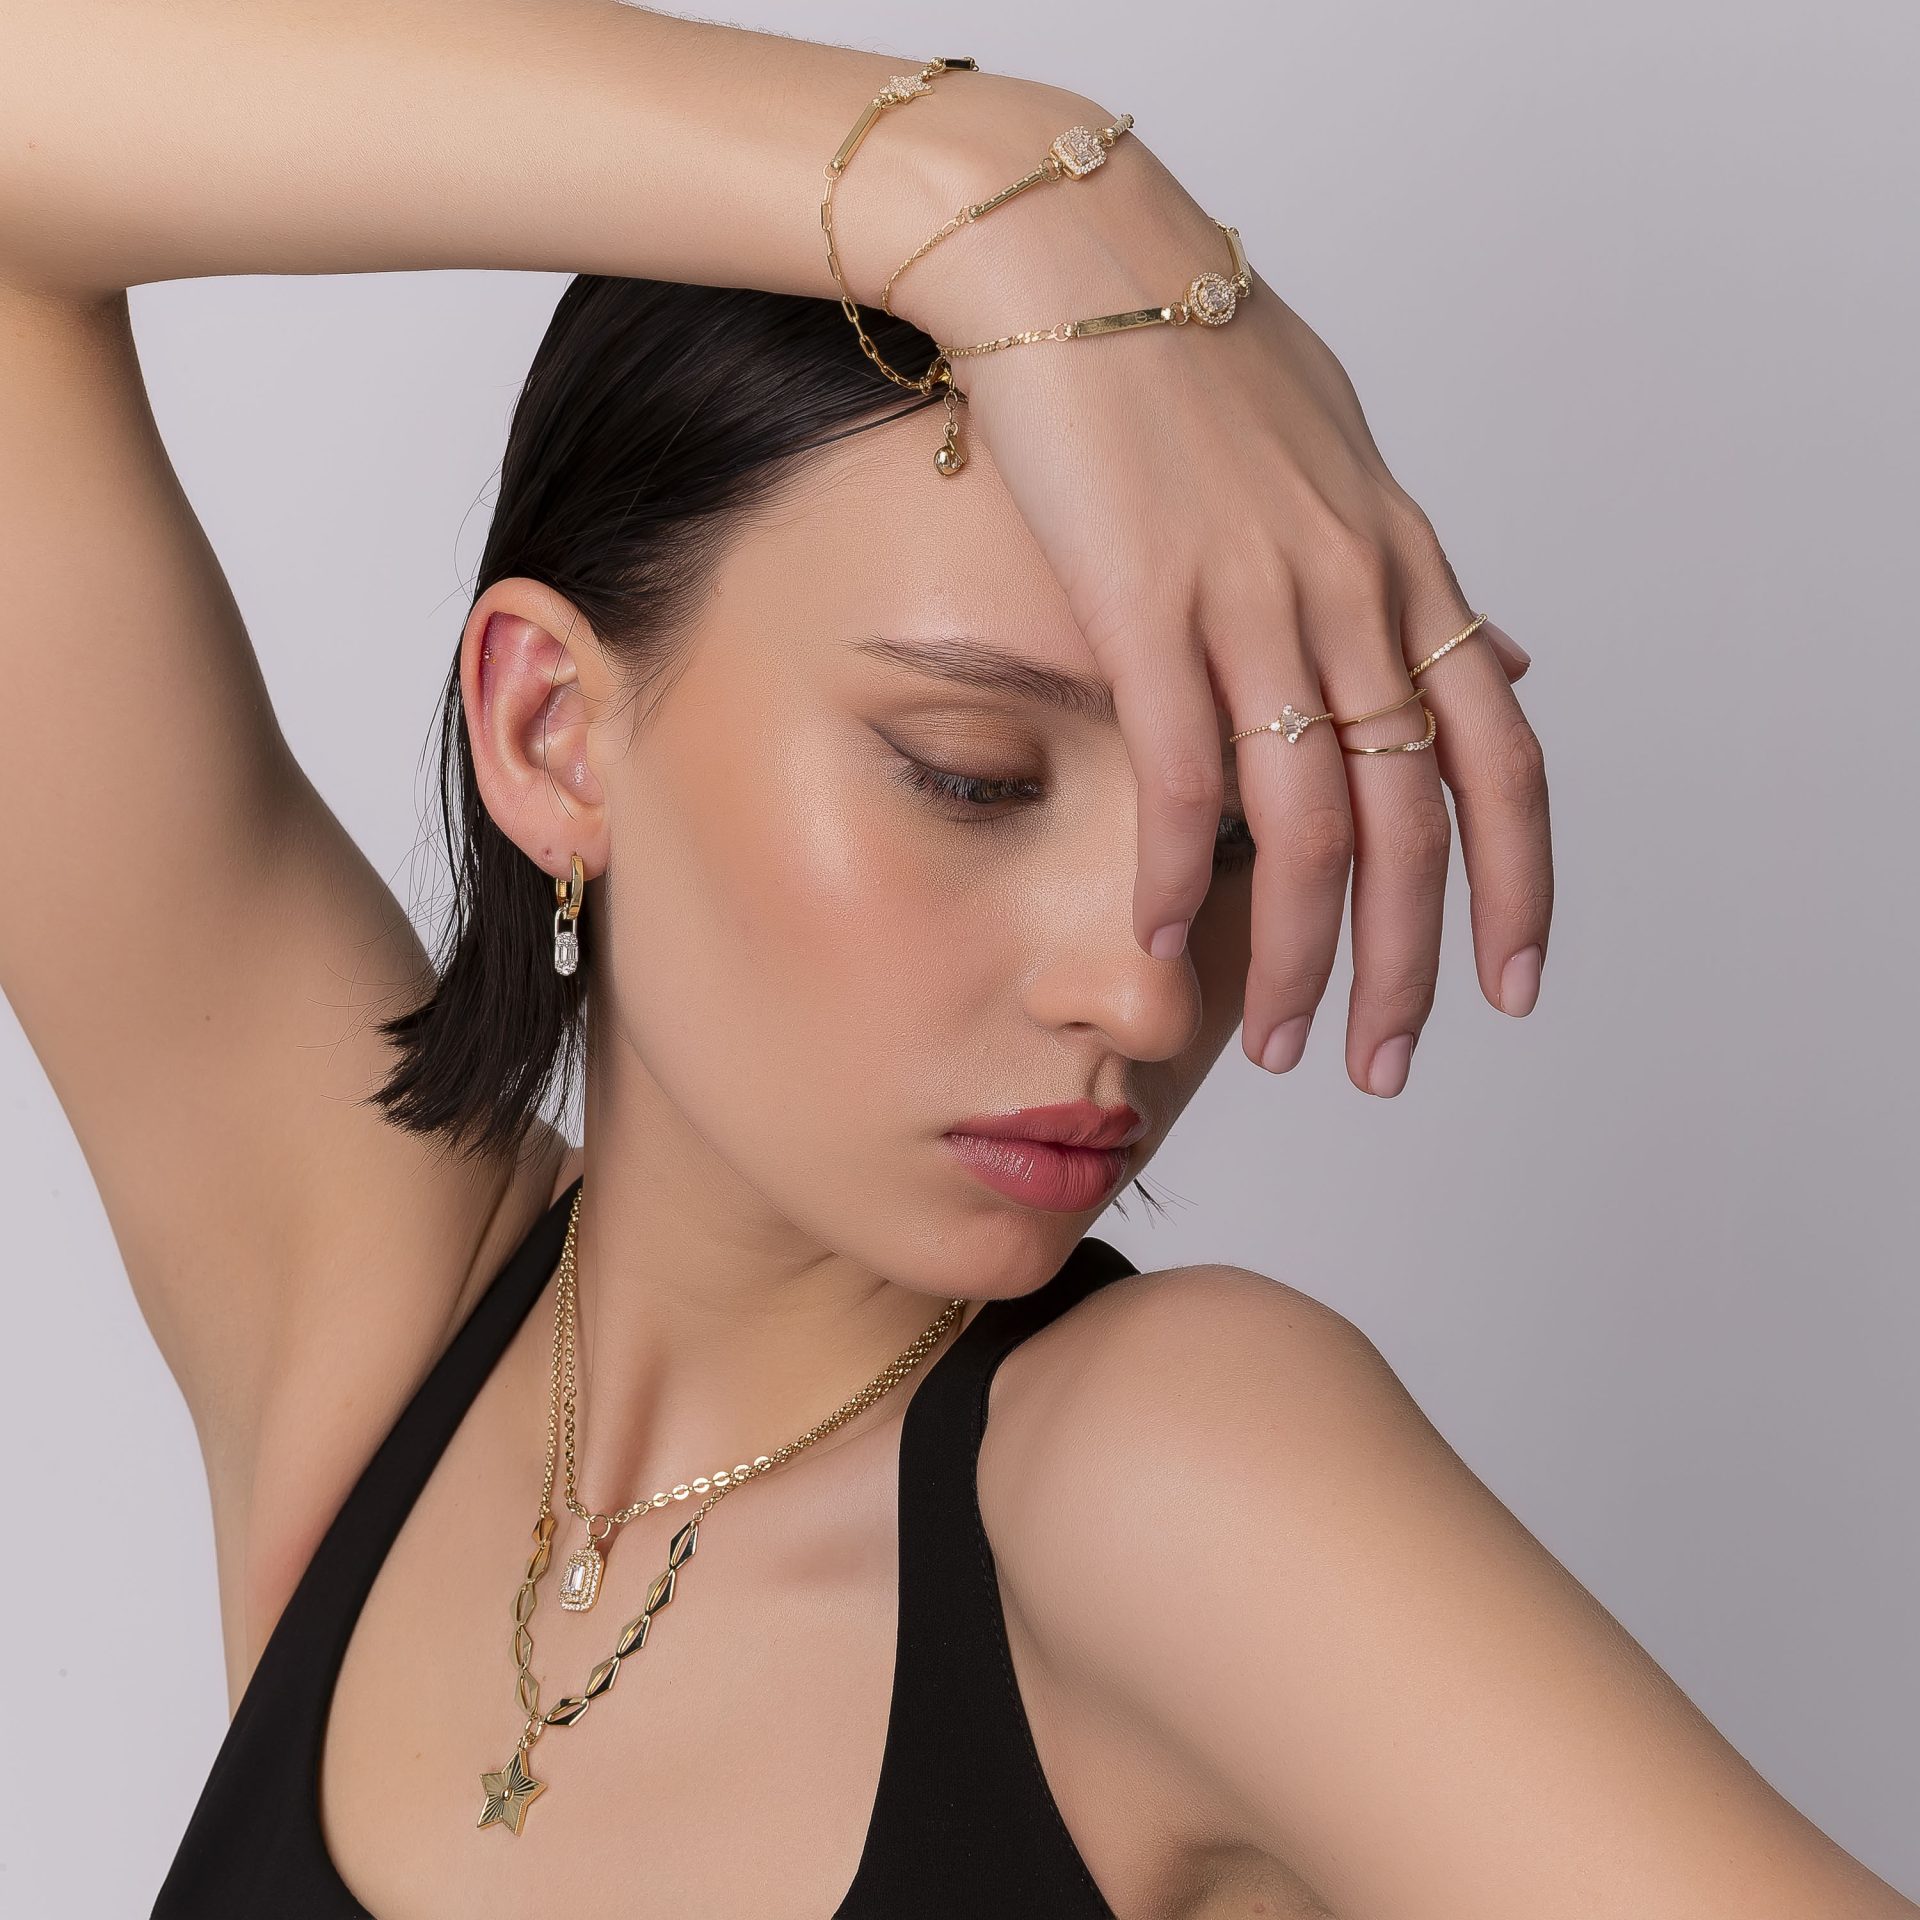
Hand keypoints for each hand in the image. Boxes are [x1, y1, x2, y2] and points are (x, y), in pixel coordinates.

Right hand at [890, 86, 1550, 1094]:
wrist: (1083, 261)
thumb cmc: (1201, 357)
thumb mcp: (1349, 462)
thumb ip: (1421, 578)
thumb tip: (1504, 653)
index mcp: (1404, 570)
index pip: (1500, 758)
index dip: (1519, 885)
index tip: (1514, 986)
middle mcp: (1352, 597)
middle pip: (1413, 824)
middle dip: (1411, 964)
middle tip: (1387, 1067)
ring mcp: (1255, 602)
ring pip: (1308, 824)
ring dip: (1302, 956)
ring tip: (1281, 1045)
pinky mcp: (1148, 602)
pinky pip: (1182, 770)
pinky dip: (1178, 871)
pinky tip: (1166, 940)